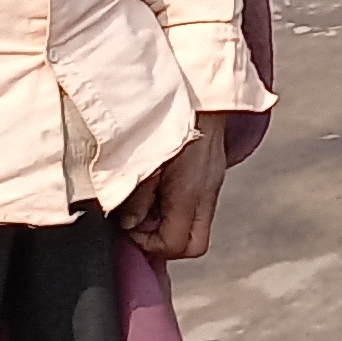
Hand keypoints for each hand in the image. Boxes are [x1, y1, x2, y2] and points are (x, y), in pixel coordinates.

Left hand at [113, 128, 226, 261]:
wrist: (200, 94)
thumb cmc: (168, 123)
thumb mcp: (144, 160)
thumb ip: (136, 197)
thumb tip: (129, 223)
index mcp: (189, 194)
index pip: (174, 245)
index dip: (148, 243)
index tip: (129, 226)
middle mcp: (206, 194)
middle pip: (193, 245)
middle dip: (164, 241)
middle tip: (142, 223)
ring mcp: (212, 186)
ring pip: (196, 227)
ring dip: (170, 223)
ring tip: (150, 202)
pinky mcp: (212, 176)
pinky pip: (197, 207)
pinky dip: (178, 208)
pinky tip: (163, 189)